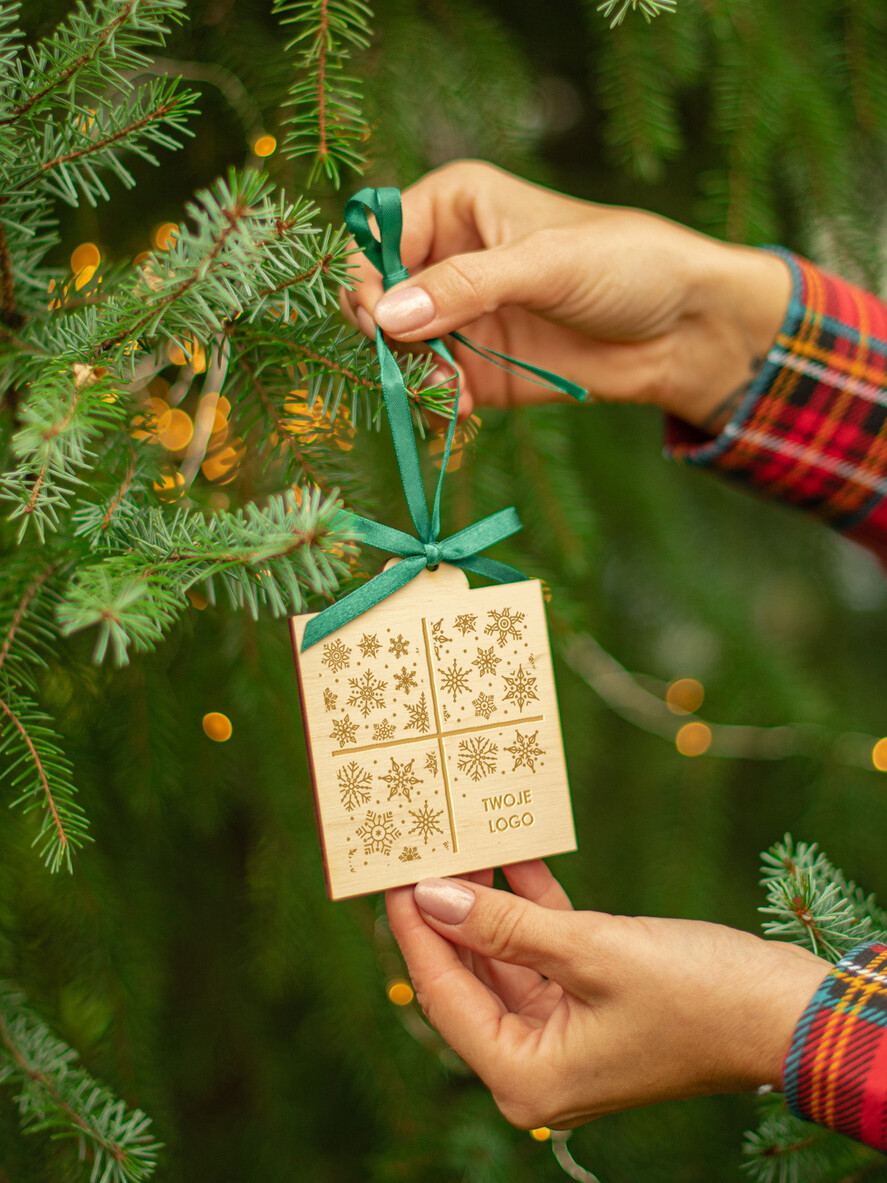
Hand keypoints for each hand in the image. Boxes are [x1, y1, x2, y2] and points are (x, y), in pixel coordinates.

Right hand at [341, 161, 790, 431]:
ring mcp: (458, 317)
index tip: (379, 321)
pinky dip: (435, 404)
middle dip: (386, 337)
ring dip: (411, 378)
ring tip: (451, 395)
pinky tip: (461, 411)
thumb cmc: (626, 266)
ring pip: (396, 351)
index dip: (364, 279)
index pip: (374, 237)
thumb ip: (465, 286)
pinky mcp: (475, 369)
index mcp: (455, 205)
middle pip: (375, 298)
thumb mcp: (545, 264)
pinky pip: (429, 389)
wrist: (682, 330)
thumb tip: (386, 316)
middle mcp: (446, 257)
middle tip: (418, 365)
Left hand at [385, 861, 829, 1128]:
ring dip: (488, 899)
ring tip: (460, 840)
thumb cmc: (694, 994)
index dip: (415, 930)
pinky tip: (511, 853)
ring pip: (505, 955)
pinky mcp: (590, 1002)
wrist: (785, 1010)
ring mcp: (564, 1032)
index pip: (444, 995)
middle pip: (469, 975)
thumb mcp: (589, 952)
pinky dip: (529, 904)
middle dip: (448, 909)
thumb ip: (503, 925)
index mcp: (526, 1075)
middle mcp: (537, 1063)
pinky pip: (543, 949)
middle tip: (419, 850)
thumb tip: (432, 897)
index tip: (390, 875)